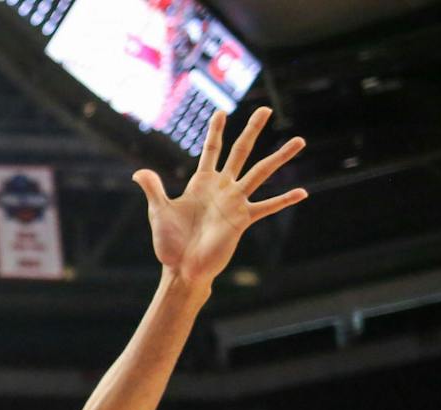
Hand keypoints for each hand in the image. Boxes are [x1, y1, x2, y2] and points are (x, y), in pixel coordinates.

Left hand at [133, 107, 306, 285]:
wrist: (182, 269)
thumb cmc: (169, 243)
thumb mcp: (159, 212)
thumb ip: (154, 189)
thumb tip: (139, 172)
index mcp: (202, 183)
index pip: (211, 150)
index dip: (216, 131)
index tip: (221, 111)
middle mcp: (222, 188)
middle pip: (240, 152)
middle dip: (252, 130)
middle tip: (265, 109)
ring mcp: (234, 202)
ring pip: (261, 172)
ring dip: (280, 156)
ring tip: (300, 140)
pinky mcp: (242, 219)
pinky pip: (267, 207)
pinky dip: (284, 200)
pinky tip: (302, 192)